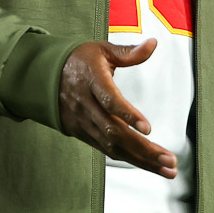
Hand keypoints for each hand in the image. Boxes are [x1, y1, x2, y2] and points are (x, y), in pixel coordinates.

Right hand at [58, 39, 176, 178]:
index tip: (148, 128)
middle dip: (144, 149)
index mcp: (91, 80)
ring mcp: (82, 122)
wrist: (43, 76)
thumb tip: (153, 43)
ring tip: (168, 169)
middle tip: (170, 160)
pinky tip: (149, 164)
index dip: (128, 115)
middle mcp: (85, 105)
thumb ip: (129, 52)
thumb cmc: (79, 60)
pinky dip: (129, 159)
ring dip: (142, 160)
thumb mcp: (102, 50)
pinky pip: (107, 150)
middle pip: (114, 132)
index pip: (109, 101)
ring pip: (112, 147)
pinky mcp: (82, 133)